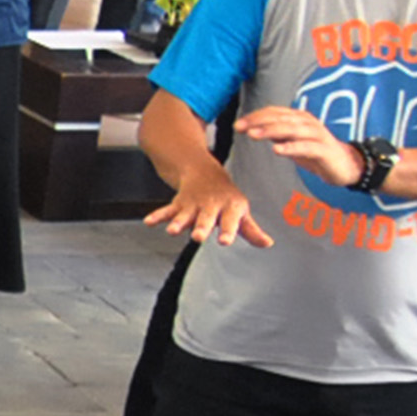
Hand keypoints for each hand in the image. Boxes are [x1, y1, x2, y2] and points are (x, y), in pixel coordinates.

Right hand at [144, 164, 268, 246]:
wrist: (204, 171)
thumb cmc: (227, 197)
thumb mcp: (241, 211)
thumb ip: (252, 230)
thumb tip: (268, 244)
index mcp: (230, 208)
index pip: (230, 222)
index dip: (228, 231)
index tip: (224, 241)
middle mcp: (211, 206)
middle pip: (206, 219)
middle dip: (201, 227)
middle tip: (198, 237)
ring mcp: (194, 205)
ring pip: (185, 215)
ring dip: (178, 223)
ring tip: (171, 231)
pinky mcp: (179, 204)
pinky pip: (167, 210)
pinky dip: (158, 216)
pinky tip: (148, 222)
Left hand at [235, 104, 361, 187]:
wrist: (346, 166)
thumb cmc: (316, 153)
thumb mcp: (292, 142)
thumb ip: (277, 135)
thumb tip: (255, 129)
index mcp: (299, 118)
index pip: (274, 113)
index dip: (255, 117)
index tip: (238, 125)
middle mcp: (308, 123)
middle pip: (280, 119)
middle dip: (258, 122)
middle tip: (240, 127)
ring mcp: (317, 135)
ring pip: (291, 129)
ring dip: (271, 131)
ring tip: (253, 135)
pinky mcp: (324, 150)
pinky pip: (306, 147)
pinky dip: (291, 147)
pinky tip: (277, 150)